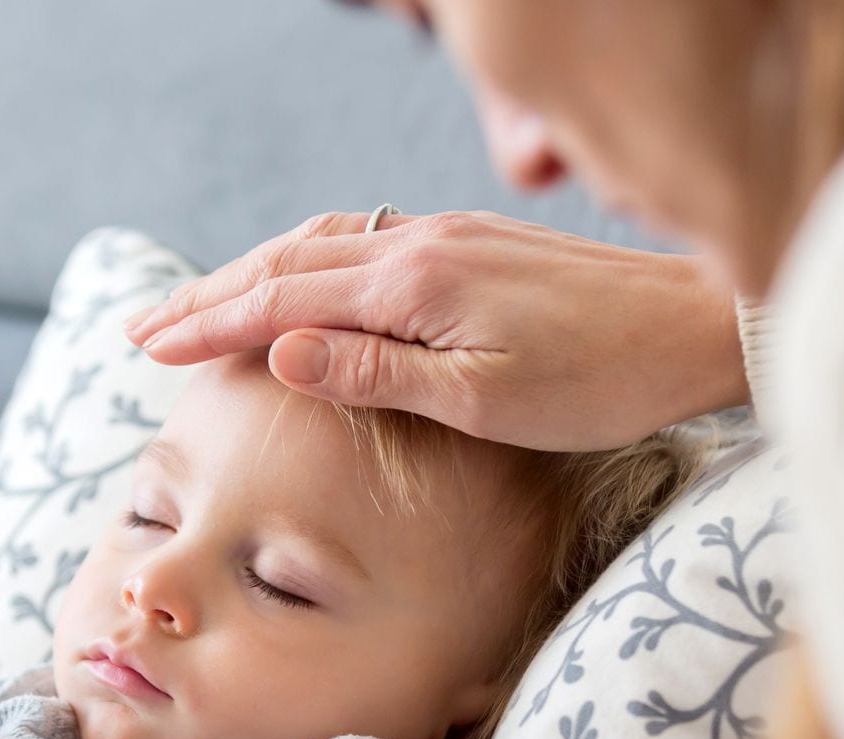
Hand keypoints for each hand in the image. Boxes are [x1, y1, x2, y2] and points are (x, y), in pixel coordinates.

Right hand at [124, 211, 747, 450]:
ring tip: (200, 305)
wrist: (700, 323)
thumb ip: (374, 373)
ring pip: (319, 245)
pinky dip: (307, 261)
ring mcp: (445, 236)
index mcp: (410, 285)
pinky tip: (302, 280)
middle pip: (284, 262)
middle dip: (207, 294)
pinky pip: (361, 241)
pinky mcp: (472, 243)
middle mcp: (418, 245)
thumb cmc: (602, 379)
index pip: (278, 301)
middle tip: (143, 326)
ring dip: (250, 274)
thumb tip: (277, 351)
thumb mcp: (483, 399)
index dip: (207, 326)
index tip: (148, 347)